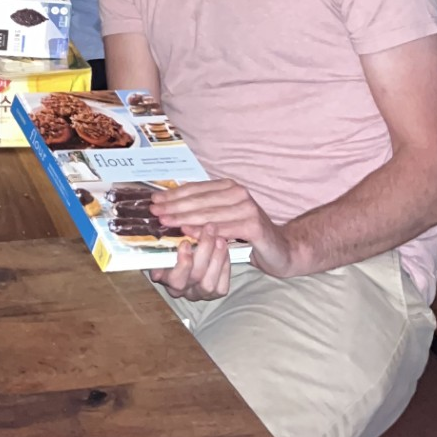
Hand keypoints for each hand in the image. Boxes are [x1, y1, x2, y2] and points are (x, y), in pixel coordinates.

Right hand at [147, 232, 233, 301]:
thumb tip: (166, 225)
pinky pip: (222, 286)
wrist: (187, 260)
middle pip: (195, 276)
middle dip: (204, 250)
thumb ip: (166, 239)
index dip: (182, 262)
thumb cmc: (172, 247)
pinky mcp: (215, 294)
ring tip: (220, 238)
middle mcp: (182, 290)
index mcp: (166, 278)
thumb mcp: (165, 241)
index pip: (174, 278)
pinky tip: (224, 250)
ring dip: (217, 258)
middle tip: (209, 229)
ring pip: (208, 283)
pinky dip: (224, 266)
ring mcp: (199, 293)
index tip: (186, 242)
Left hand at [150, 178, 295, 279]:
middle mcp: (238, 193)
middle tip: (155, 212)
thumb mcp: (222, 218)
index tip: (154, 201)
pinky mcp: (254, 225)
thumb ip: (203, 209)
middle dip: (175, 206)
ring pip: (209, 214)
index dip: (173, 195)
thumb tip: (169, 207)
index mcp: (228, 187)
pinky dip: (205, 231)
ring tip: (167, 222)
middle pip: (200, 200)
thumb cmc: (247, 234)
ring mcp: (247, 207)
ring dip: (185, 218)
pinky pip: (224, 228)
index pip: (195, 189)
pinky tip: (191, 234)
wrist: (282, 250)